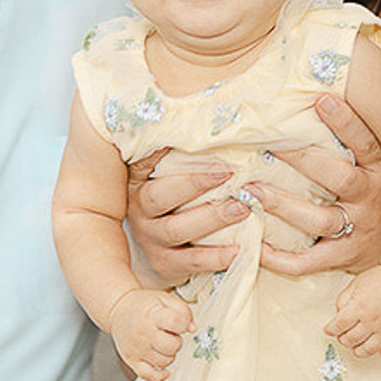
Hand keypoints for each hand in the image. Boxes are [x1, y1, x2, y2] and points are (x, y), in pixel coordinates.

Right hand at [108, 287, 194, 380]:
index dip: (184, 324)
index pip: (176, 322)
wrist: (118, 310)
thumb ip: (182, 310)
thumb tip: (193, 328)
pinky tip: (164, 369)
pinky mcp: (132, 360)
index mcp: (153, 315)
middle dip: (177, 341)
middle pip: (172, 346)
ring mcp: (138, 349)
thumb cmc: (142, 305)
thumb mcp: (163, 299)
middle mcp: (144, 334)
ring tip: (162, 344)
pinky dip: (160, 376)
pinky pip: (149, 375)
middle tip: (170, 335)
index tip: (182, 324)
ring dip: (169, 355)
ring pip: (164, 362)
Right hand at [126, 149, 248, 283]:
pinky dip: (216, 257)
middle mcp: (139, 210)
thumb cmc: (176, 199)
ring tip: (242, 208)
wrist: (163, 250)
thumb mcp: (169, 173)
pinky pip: (191, 261)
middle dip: (194, 183)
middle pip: (158, 196)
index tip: (195, 138)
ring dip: (211, 218)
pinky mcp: (165, 264)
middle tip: (228, 173)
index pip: (145, 161)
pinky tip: (241, 249)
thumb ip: (179, 152)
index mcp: (139, 181)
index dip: (164, 150)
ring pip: (176, 229)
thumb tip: (199, 116)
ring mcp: (150, 239)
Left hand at [254, 94, 380, 277]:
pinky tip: (254, 244)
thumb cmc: (374, 193)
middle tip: (268, 144)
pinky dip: (279, 257)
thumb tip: (322, 88)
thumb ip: (355, 133)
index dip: (347, 121)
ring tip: (252, 191)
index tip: (321, 98)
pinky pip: (308, 262)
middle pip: (339, 178)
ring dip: (284, 205)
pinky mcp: (343, 258)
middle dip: (303, 160)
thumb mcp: (375, 163)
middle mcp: (370, 199)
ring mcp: (358, 231)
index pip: (366, 142)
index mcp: (379, 170)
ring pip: (320, 219)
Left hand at [325, 264, 380, 361]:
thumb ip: (343, 300)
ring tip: (356, 345)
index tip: (329, 330)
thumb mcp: (354, 284)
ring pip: (368, 350)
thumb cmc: (380, 277)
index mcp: (358, 308)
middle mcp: (372, 321)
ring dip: (358, 350)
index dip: (330, 329)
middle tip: (343, 334)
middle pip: (350, 339)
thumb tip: (339, 315)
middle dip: (343, 338)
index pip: (338, 326)